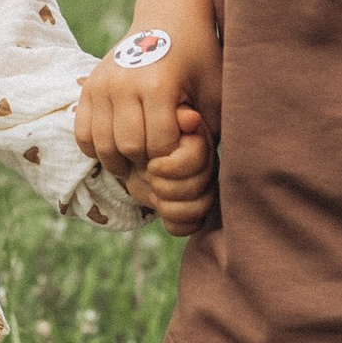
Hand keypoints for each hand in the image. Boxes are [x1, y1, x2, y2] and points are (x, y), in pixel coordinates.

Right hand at [77, 0, 221, 189]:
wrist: (169, 15)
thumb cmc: (199, 57)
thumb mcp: (214, 90)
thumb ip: (206, 128)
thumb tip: (187, 161)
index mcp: (157, 84)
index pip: (159, 145)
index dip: (172, 160)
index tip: (180, 155)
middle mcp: (123, 83)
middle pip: (128, 148)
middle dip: (146, 162)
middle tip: (160, 161)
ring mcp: (101, 83)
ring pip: (102, 146)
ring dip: (122, 161)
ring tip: (140, 159)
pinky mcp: (88, 86)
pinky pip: (83, 134)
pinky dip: (98, 149)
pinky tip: (118, 147)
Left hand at [126, 117, 218, 237]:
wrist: (133, 157)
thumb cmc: (141, 135)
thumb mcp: (149, 125)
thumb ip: (168, 120)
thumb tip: (191, 117)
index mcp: (198, 140)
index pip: (194, 160)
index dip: (169, 168)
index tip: (151, 164)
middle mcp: (208, 164)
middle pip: (197, 186)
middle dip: (165, 188)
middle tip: (149, 178)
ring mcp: (205, 187)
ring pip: (200, 208)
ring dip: (168, 207)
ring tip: (153, 195)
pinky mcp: (196, 207)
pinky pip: (194, 224)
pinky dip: (174, 224)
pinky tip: (161, 211)